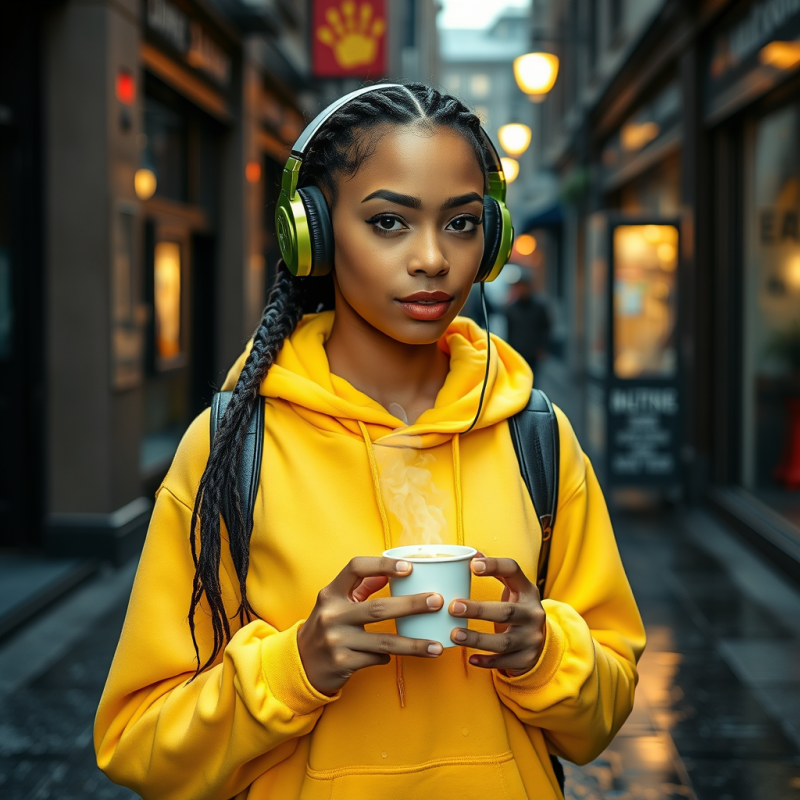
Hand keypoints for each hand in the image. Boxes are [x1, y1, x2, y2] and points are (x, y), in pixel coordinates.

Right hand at [297, 557, 444, 695]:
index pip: (356, 568)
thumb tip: (388, 572)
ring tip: (437, 646)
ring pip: (384, 642)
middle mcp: (332, 614)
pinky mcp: (342, 662)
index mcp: (331, 593)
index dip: (383, 564)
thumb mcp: (336, 602)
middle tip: (437, 601)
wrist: (300, 662)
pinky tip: (401, 656)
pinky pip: (377, 659)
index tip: (409, 567)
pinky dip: (390, 657)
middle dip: (412, 605)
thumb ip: (360, 587)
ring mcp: (336, 640)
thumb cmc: (326, 625)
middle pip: (378, 608)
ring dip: (414, 644)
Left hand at [448, 556, 545, 675]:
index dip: (494, 566)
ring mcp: (532, 638)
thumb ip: (495, 572)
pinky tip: (470, 659)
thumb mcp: (513, 589)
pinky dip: (487, 662)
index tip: (472, 565)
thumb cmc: (517, 607)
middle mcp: (533, 613)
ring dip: (477, 639)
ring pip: (504, 642)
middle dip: (478, 610)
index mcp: (527, 591)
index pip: (513, 571)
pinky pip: (504, 662)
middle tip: (452, 607)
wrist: (541, 640)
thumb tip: (472, 553)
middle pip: (506, 612)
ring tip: (454, 634)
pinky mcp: (527, 659)